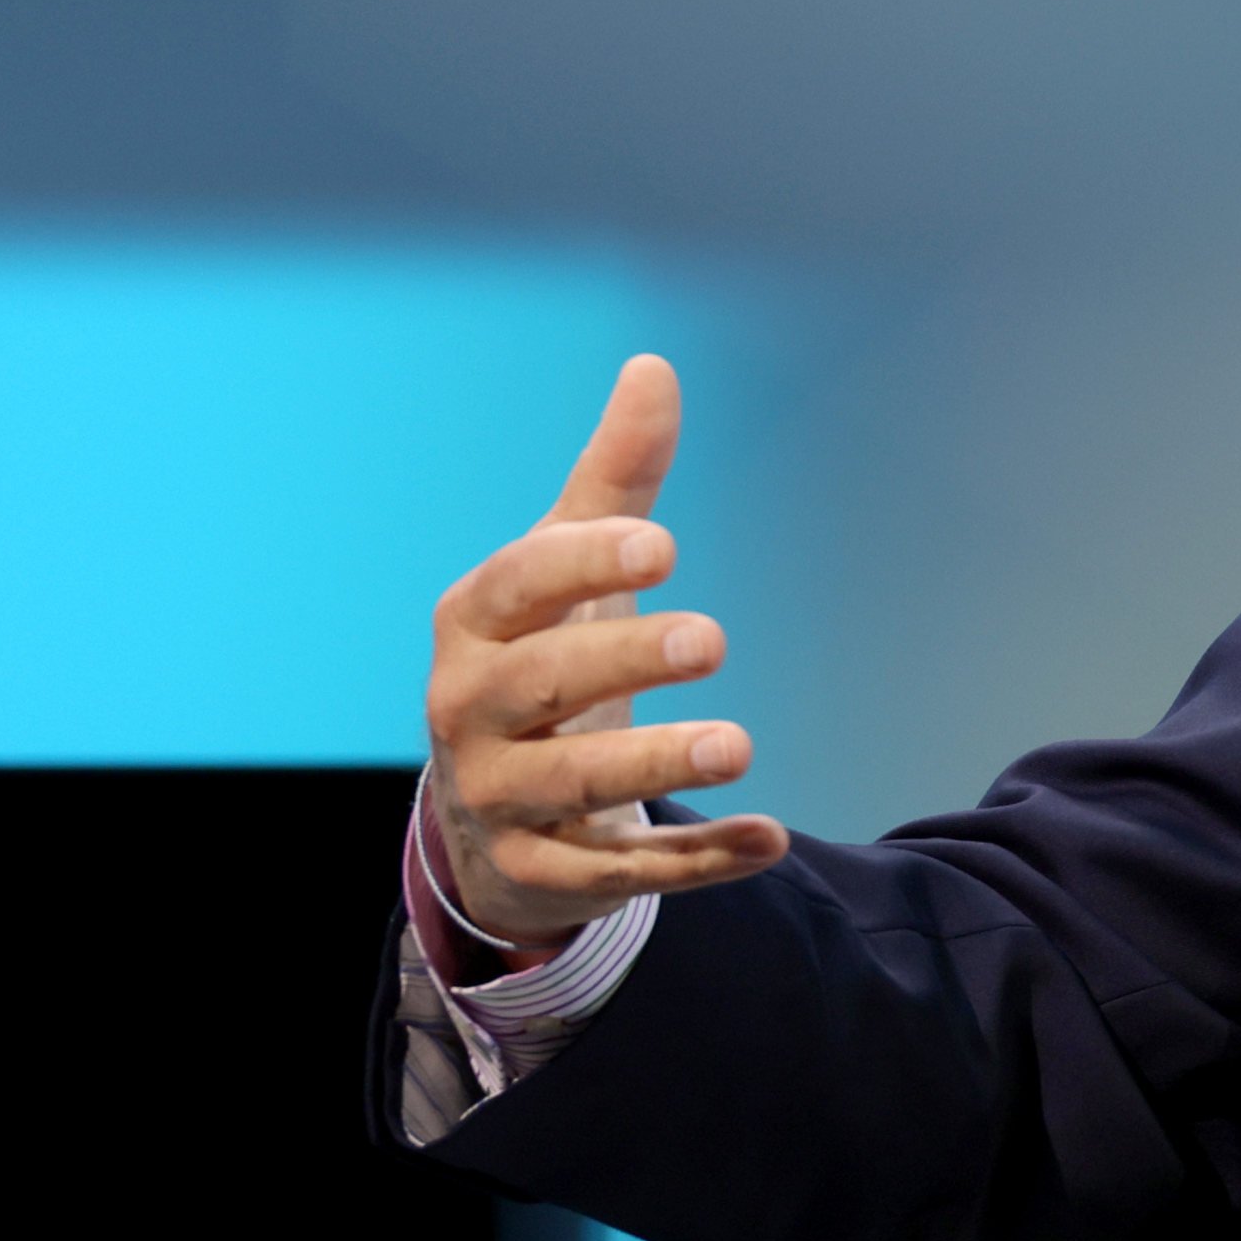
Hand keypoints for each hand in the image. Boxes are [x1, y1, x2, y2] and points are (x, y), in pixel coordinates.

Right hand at [422, 355, 786, 952]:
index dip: (585, 564)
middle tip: (714, 638)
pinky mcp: (544, 871)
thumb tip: (654, 367)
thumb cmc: (541, 656)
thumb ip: (615, 482)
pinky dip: (694, 861)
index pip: (520, 584)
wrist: (488, 810)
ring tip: (741, 745)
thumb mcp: (568, 570)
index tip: (665, 547)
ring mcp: (499, 797)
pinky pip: (619, 872)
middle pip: (543, 682)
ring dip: (658, 764)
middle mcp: (470, 711)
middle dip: (623, 660)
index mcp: (477, 624)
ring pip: (574, 785)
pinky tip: (769, 839)